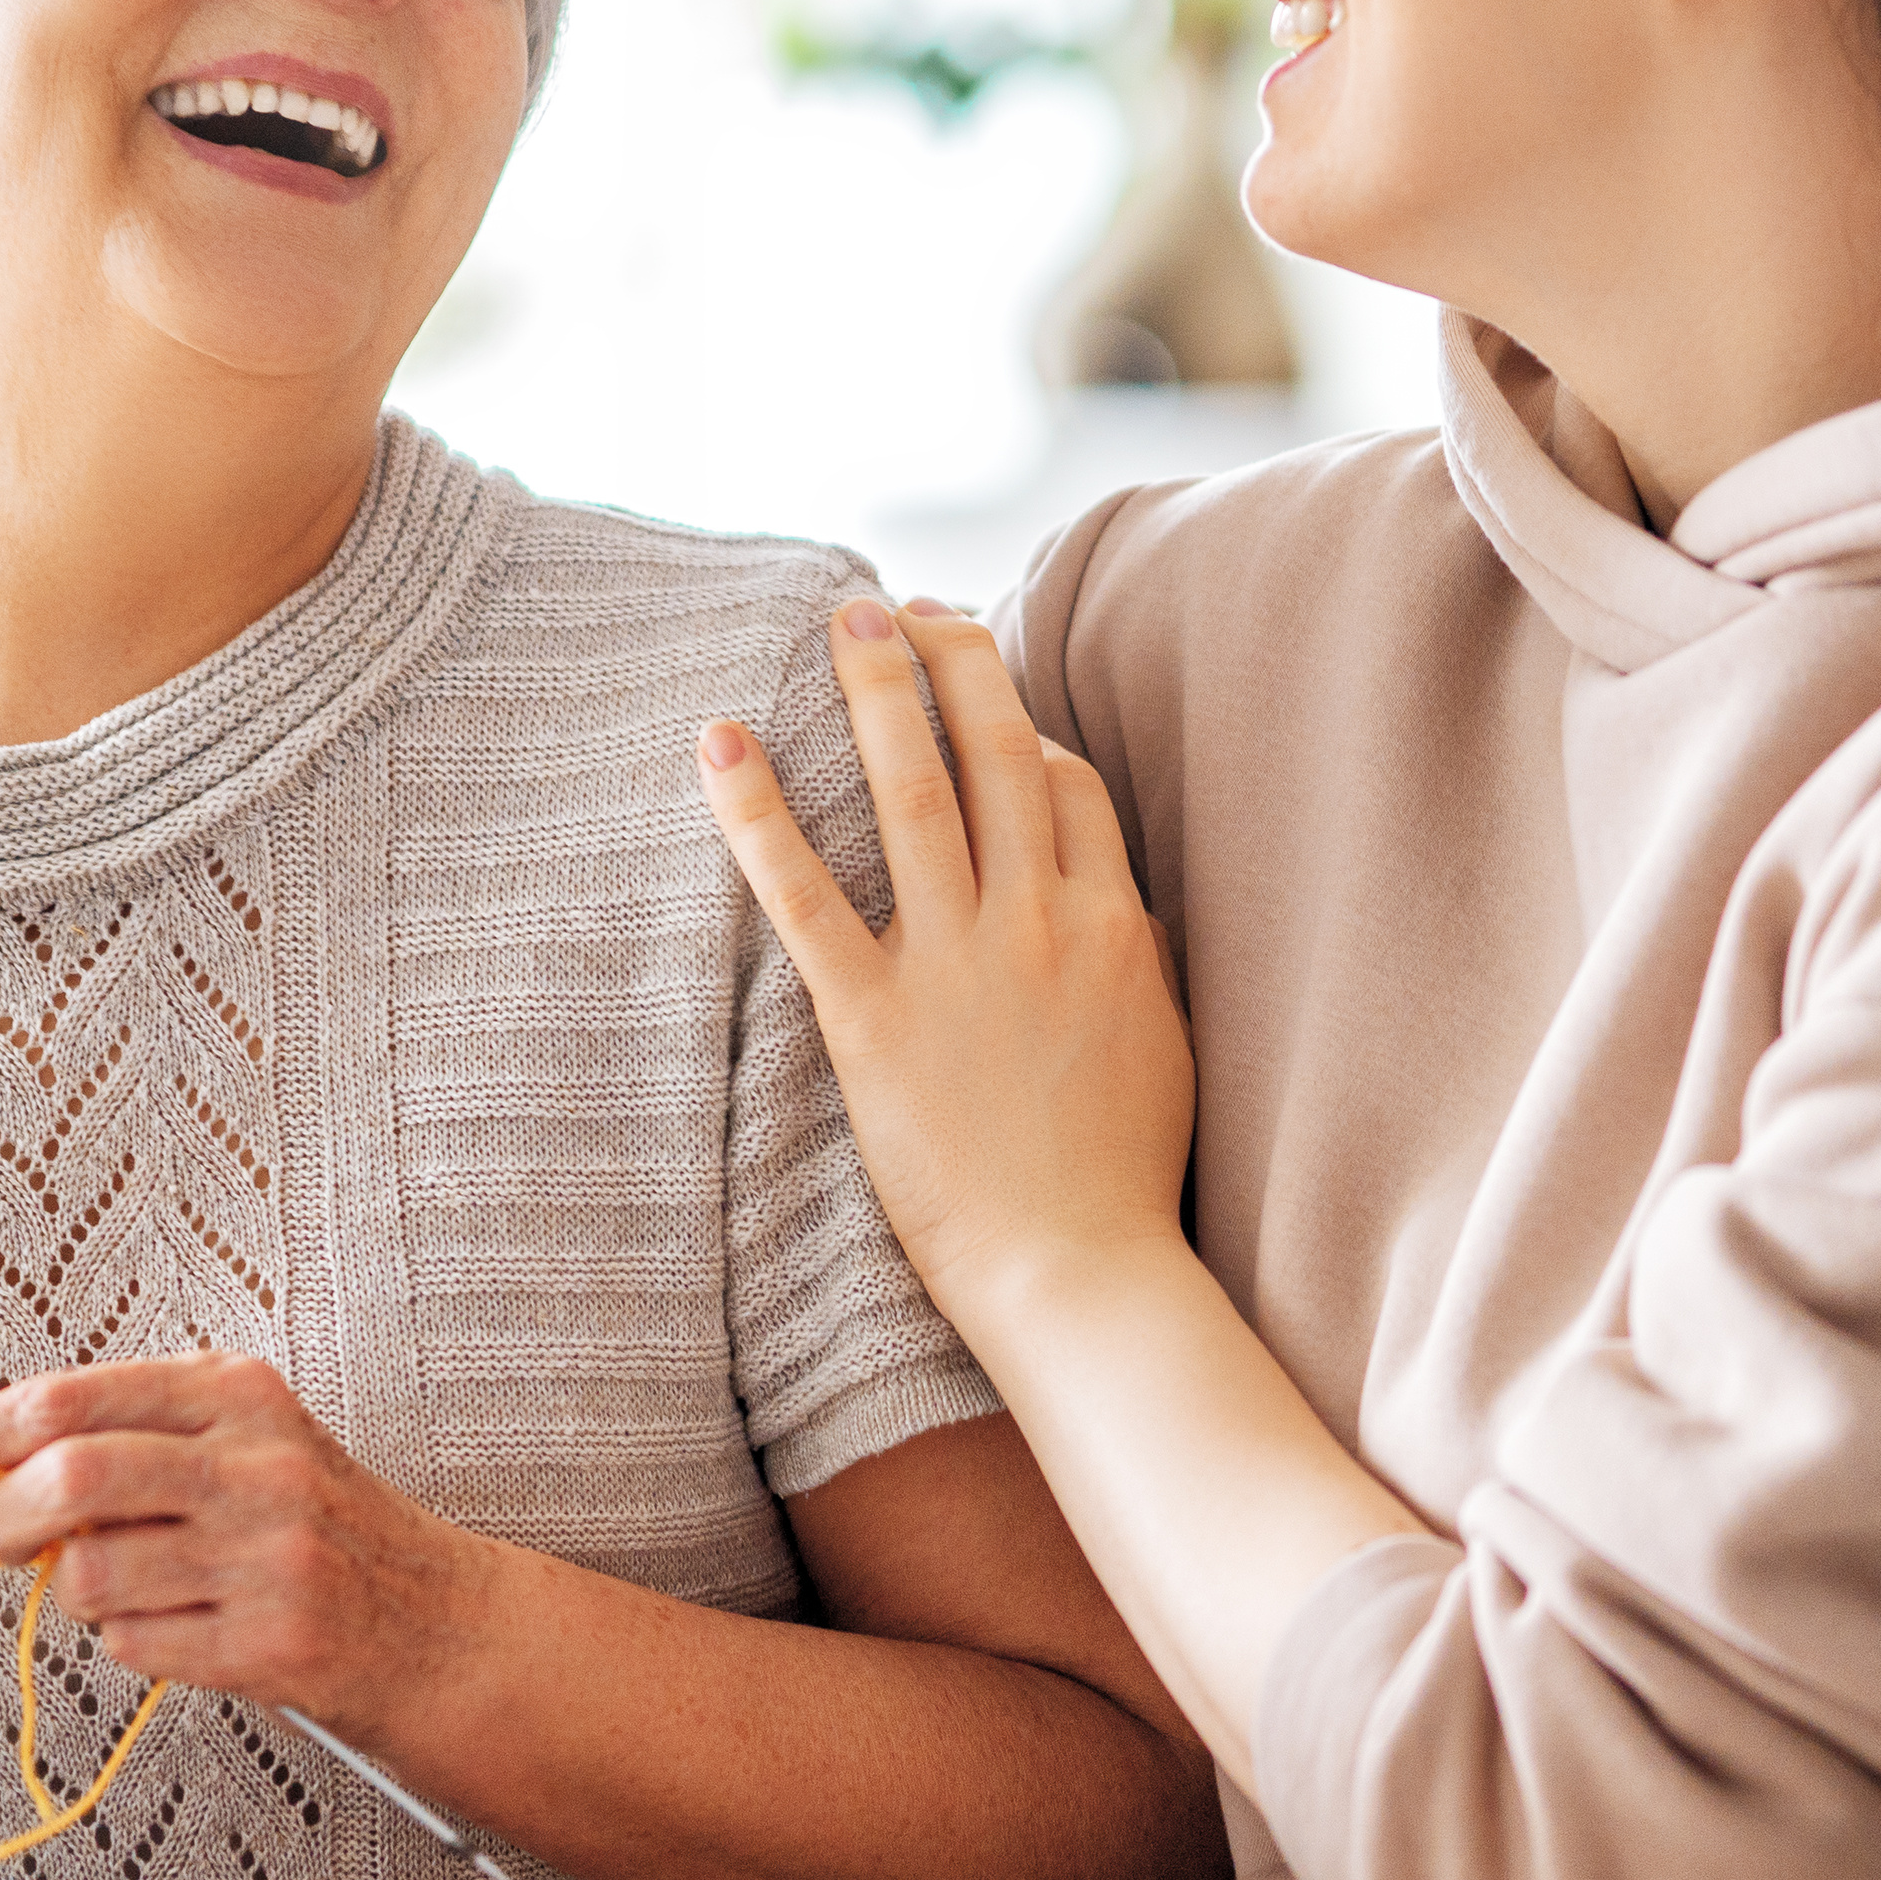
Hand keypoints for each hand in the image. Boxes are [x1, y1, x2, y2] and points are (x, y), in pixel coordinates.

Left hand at [0, 1352, 507, 1738]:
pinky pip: (136, 1646)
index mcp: (238, 1395)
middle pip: (68, 1477)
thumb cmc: (319, 1529)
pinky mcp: (273, 1643)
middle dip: (1, 1516)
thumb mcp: (244, 1444)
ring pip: (91, 1577)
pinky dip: (136, 1643)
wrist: (440, 1626)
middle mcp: (257, 1466)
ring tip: (140, 1586)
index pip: (69, 1398)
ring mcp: (269, 1556)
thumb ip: (129, 1437)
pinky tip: (190, 1628)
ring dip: (83, 1594)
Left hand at [695, 598, 1192, 1332]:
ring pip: (913, 789)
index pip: (1068, 784)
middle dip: (951, 660)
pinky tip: (716, 742)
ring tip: (843, 620)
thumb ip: (1136, 960)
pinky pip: (804, 894)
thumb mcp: (1164, 1048)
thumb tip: (1116, 906)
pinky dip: (756, 812)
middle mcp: (1038, 921)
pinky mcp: (873, 1018)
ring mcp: (956, 963)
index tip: (980, 691)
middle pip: (997, 752)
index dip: (1021, 724)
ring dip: (875, 690)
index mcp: (1113, 927)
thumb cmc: (1121, 1182)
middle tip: (902, 604)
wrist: (1079, 1275)